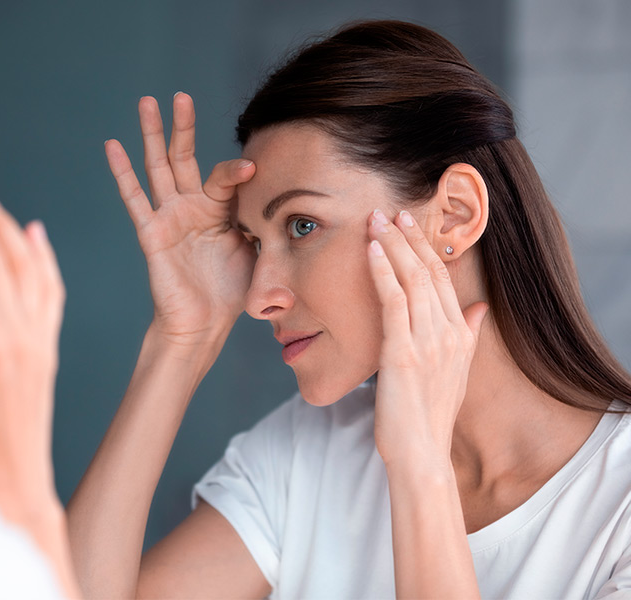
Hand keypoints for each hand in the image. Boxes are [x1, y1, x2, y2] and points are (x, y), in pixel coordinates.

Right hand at [105, 93, 255, 347]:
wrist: (204, 324)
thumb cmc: (230, 291)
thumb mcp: (257, 251)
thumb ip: (264, 222)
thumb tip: (288, 202)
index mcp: (219, 210)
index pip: (225, 177)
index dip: (238, 171)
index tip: (255, 168)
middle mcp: (192, 207)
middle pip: (184, 157)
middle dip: (182, 127)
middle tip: (180, 96)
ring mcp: (170, 217)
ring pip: (158, 168)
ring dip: (151, 135)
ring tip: (146, 102)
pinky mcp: (152, 232)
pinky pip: (135, 199)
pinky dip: (123, 173)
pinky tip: (113, 145)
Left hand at [366, 209, 487, 469]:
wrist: (422, 452)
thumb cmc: (430, 414)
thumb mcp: (457, 371)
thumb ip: (469, 335)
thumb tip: (480, 307)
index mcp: (460, 335)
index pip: (442, 278)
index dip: (424, 247)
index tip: (408, 224)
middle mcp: (448, 333)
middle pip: (427, 271)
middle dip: (407, 238)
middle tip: (389, 211)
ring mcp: (426, 341)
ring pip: (411, 279)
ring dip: (391, 245)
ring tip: (375, 220)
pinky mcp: (402, 352)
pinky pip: (392, 302)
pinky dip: (382, 271)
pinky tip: (371, 250)